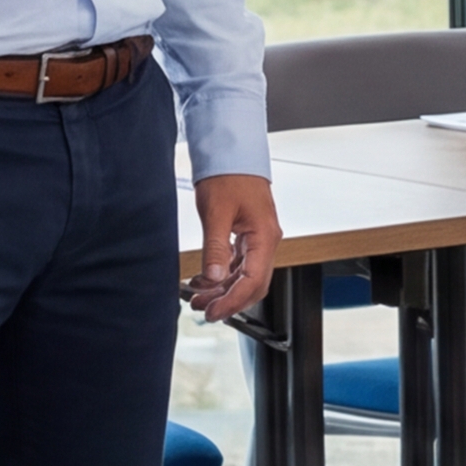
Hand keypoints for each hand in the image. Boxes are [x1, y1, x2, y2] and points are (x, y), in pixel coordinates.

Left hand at [186, 172, 277, 320]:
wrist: (231, 153)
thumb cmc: (229, 175)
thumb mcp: (217, 212)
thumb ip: (215, 247)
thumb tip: (213, 277)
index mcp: (265, 236)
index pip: (254, 281)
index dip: (234, 301)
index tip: (214, 312)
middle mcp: (266, 240)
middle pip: (253, 283)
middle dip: (229, 300)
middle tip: (204, 310)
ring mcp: (259, 239)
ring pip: (246, 275)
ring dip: (224, 289)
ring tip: (198, 296)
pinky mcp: (248, 235)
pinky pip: (240, 264)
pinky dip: (223, 275)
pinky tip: (205, 279)